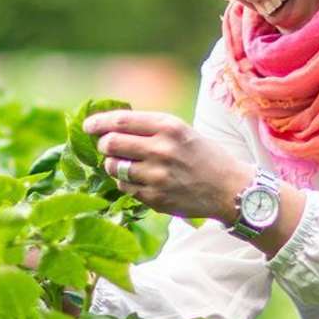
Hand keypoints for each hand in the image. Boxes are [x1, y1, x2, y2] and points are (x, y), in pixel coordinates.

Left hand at [81, 109, 249, 222]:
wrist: (230, 189)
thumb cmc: (203, 156)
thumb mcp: (182, 131)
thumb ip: (150, 128)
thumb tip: (110, 127)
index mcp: (169, 127)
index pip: (121, 121)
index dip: (99, 122)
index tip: (88, 126)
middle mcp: (161, 150)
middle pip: (111, 144)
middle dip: (104, 145)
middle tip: (107, 147)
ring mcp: (157, 176)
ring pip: (114, 168)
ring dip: (114, 165)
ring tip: (126, 164)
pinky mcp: (155, 198)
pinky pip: (125, 188)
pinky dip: (126, 183)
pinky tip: (140, 180)